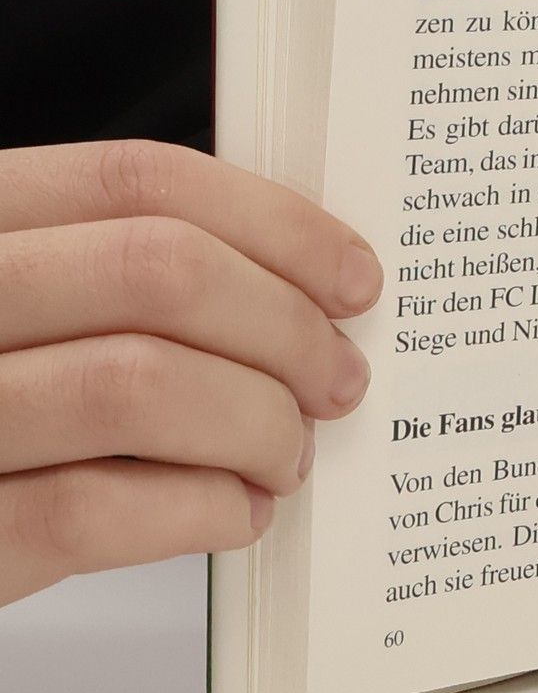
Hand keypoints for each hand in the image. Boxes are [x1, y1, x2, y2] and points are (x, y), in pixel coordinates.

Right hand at [0, 140, 383, 606]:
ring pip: (136, 385)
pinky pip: (91, 510)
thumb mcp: (26, 303)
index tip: (352, 278)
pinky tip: (233, 512)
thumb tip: (299, 285)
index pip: (138, 180)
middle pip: (157, 272)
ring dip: (255, 424)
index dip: (274, 225)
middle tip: (338, 378)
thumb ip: (116, 274)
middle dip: (284, 329)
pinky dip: (198, 509)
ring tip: (287, 454)